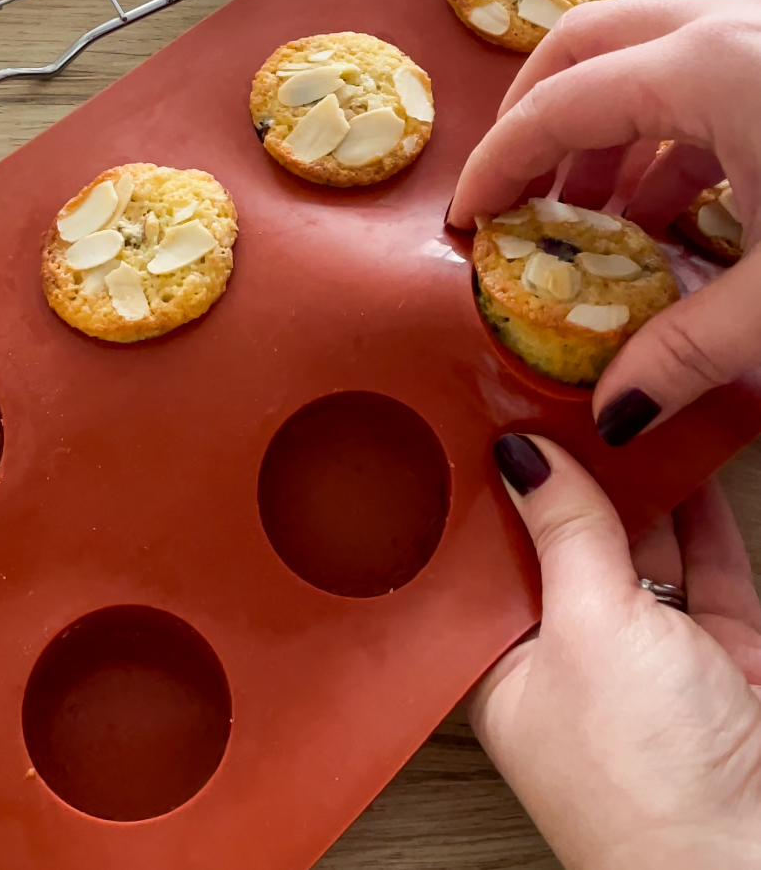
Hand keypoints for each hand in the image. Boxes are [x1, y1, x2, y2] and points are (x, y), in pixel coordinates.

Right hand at [448, 0, 760, 440]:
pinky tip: (678, 217)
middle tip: (516, 199)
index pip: (555, 105)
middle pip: (583, 43)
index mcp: (711, 68)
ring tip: (595, 225)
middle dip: (535, 120)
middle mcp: (731, 25)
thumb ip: (685, 351)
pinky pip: (704, 74)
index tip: (467, 220)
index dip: (497, 165)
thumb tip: (615, 411)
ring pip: (645, 55)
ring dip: (606, 132)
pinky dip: (670, 135)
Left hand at [468, 434, 760, 869]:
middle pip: (565, 546)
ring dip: (638, 487)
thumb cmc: (644, 782)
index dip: (496, 490)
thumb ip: (564, 533)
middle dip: (572, 478)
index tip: (497, 418)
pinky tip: (684, 459)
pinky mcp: (715, 656)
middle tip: (565, 398)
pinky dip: (698, 515)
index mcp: (503, 666)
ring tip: (620, 412)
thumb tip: (524, 457)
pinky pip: (702, 568)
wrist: (749, 858)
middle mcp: (569, 660)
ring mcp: (647, 658)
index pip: (489, 558)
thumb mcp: (588, 628)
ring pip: (637, 550)